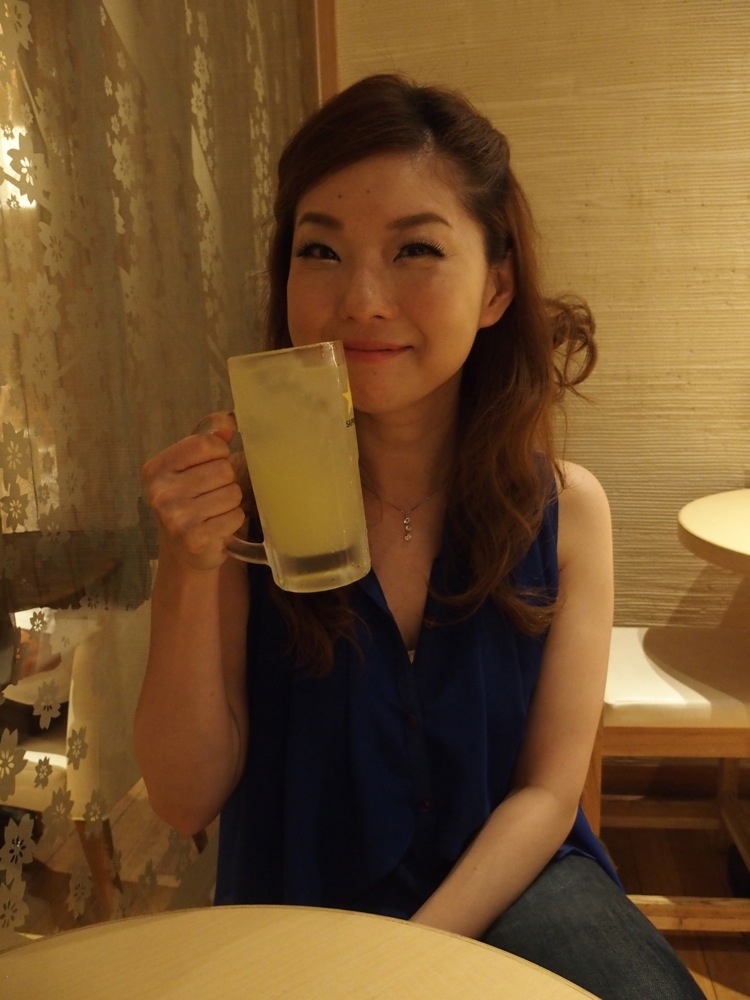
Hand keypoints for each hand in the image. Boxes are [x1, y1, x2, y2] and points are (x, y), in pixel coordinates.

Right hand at [142, 412, 245, 570]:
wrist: (183, 553)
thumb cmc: (190, 502)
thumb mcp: (191, 467)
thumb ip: (207, 439)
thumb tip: (227, 420)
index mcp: (155, 469)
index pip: (205, 443)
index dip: (220, 452)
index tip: (213, 464)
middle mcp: (160, 492)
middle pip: (223, 469)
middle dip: (227, 481)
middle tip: (212, 494)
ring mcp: (176, 518)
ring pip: (232, 493)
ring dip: (231, 502)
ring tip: (215, 510)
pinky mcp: (195, 539)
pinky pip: (235, 516)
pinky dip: (233, 520)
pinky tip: (218, 526)